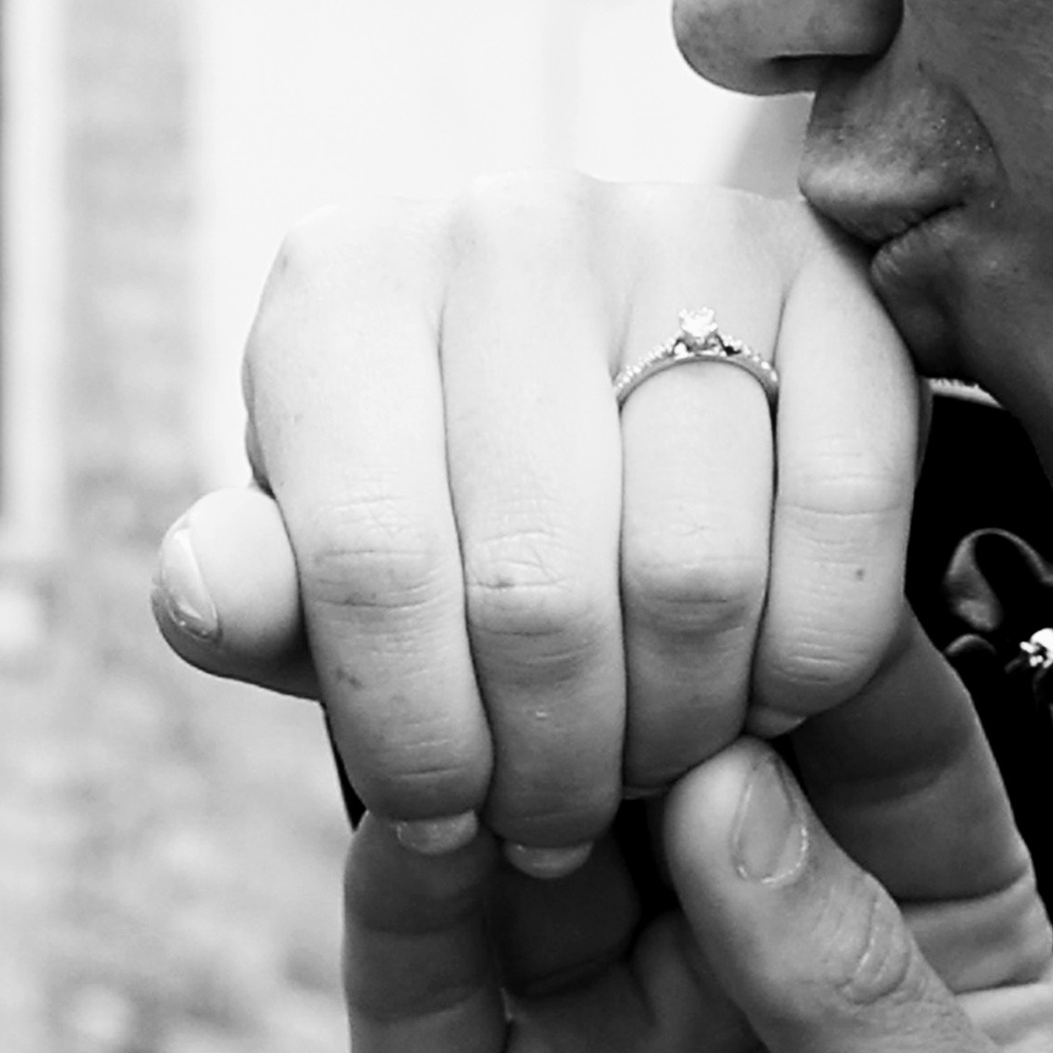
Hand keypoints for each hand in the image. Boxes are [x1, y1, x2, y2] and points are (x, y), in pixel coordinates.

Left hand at [148, 180, 921, 863]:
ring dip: (680, 728)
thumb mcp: (334, 563)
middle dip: (551, 763)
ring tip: (653, 760)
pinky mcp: (835, 279)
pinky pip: (844, 518)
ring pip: (696, 575)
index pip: (372, 565)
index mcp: (347, 284)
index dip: (417, 742)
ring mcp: (684, 232)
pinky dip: (810, 654)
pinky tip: (762, 689)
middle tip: (557, 820)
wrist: (633, 391)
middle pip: (539, 592)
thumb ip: (264, 595)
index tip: (444, 825)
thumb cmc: (452, 503)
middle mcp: (510, 227)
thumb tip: (207, 592)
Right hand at [343, 608, 1052, 1052]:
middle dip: (648, 658)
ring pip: (532, 829)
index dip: (826, 639)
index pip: (877, 746)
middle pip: (686, 756)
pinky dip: (403, 864)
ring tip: (502, 661)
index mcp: (922, 954)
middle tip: (607, 560)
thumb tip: (733, 779)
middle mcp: (748, 963)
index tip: (777, 540)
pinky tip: (411, 787)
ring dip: (515, 736)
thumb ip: (860, 977)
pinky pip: (411, 964)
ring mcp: (590, 1033)